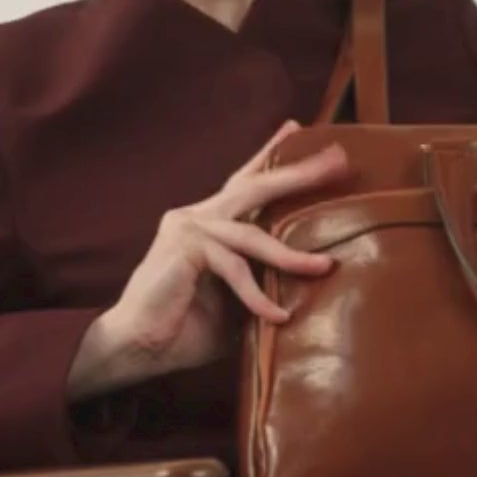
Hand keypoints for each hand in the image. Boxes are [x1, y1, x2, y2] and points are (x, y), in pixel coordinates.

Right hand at [67, 122, 351, 401]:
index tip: (294, 128)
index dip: (269, 154)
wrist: (137, 349)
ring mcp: (188, 228)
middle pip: (255, 187)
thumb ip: (264, 278)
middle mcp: (198, 217)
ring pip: (253, 232)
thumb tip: (314, 276)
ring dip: (291, 254)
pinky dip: (257, 296)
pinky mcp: (184, 248)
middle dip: (299, 174)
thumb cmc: (188, 329)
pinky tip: (278, 316)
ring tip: (325, 266)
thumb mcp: (239, 300)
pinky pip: (235, 268)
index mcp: (210, 224)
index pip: (244, 182)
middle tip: (338, 160)